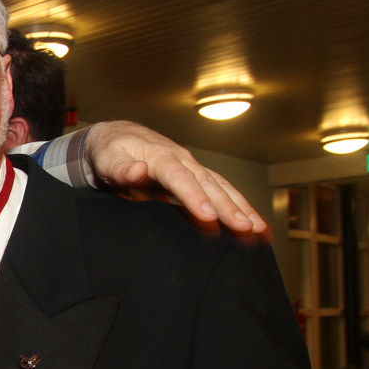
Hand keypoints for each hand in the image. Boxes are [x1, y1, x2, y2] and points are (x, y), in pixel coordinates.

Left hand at [84, 121, 267, 235]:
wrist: (118, 138)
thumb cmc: (111, 152)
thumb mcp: (108, 159)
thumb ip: (122, 168)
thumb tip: (138, 170)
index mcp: (160, 157)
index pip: (180, 178)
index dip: (195, 196)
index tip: (208, 216)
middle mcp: (182, 161)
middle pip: (209, 184)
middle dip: (229, 206)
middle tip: (246, 228)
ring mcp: (192, 168)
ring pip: (222, 187)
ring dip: (242, 208)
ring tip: (260, 230)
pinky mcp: (197, 177)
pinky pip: (222, 191)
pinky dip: (241, 206)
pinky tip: (255, 224)